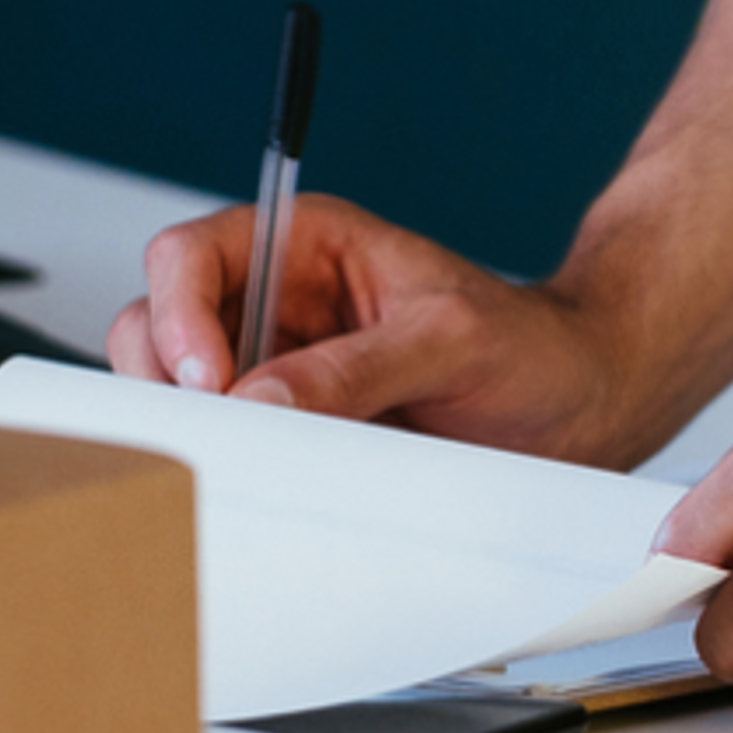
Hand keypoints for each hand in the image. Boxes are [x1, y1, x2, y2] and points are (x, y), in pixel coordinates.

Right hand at [104, 193, 635, 462]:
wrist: (575, 406)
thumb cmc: (530, 347)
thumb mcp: (455, 341)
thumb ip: (362, 366)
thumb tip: (261, 398)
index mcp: (310, 246)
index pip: (194, 253)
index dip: (180, 310)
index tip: (207, 378)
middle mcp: (280, 304)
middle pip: (157, 323)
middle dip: (165, 378)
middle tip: (216, 430)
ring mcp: (275, 373)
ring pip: (174, 393)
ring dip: (190, 429)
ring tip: (249, 456)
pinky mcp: (288, 434)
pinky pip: (223, 448)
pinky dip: (221, 469)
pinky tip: (260, 485)